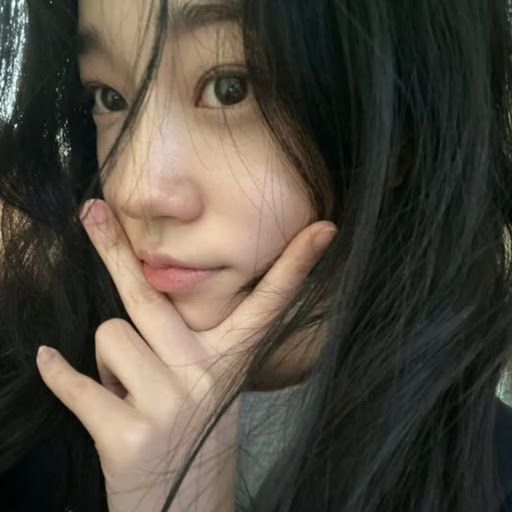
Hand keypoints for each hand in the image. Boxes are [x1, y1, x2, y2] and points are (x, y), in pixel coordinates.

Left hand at [36, 199, 335, 511]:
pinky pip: (75, 386)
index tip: (322, 228)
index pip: (270, 304)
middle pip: (151, 297)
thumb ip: (190, 342)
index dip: (297, 265)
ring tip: (123, 388)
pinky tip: (47, 362)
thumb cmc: (197, 436)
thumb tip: (140, 292)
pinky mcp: (128, 437)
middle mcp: (205, 376)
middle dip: (116, 250)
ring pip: (109, 338)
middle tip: (93, 211)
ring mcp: (169, 405)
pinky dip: (57, 374)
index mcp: (232, 361)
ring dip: (104, 361)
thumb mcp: (210, 386)